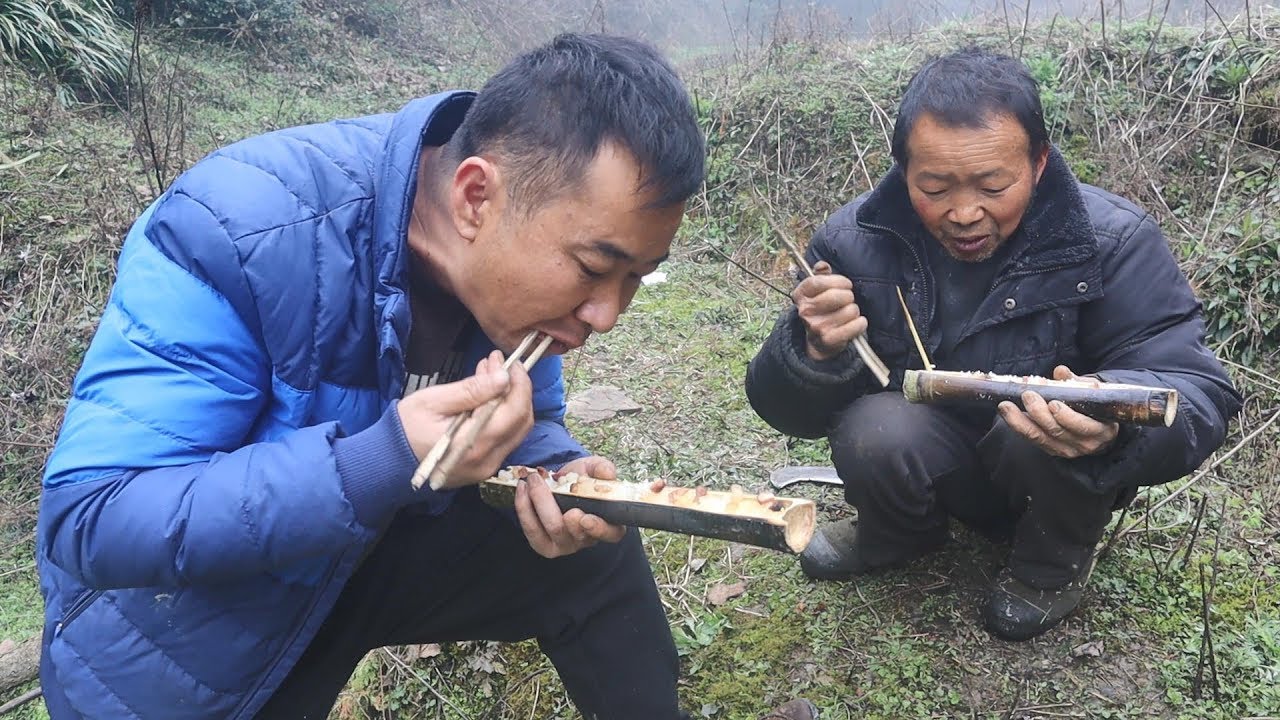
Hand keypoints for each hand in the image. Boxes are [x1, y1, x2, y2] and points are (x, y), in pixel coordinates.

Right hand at [397, 350, 533, 488]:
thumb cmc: (406, 428)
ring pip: (517, 430)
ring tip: (491, 376)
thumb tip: (504, 377)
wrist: (388, 462)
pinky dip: (503, 415)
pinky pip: (505, 438)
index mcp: (474, 443)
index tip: (509, 361)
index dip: (519, 383)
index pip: (515, 411)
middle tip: (499, 365)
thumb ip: (471, 390)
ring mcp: (488, 467)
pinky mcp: (484, 467)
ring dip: (511, 401)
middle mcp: (488, 460)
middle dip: (517, 389)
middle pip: (522, 421)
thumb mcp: (433, 402)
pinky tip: (487, 397)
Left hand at [515, 456, 626, 557]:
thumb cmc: (582, 479)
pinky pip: (532, 530)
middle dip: (554, 507)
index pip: (610, 534)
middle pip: (573, 532)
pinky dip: (524, 508)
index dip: (598, 528)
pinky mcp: (543, 545)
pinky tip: (522, 489)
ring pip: (551, 529)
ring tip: (531, 480)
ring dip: (537, 500)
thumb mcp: (593, 469)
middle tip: (540, 482)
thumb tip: (606, 472)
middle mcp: (588, 539)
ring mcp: (565, 546)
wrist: (560, 483)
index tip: (585, 517)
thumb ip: (602, 468)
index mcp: (608, 524)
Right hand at [794, 261, 867, 361]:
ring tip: (847, 314)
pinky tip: (855, 323)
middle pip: (837, 296)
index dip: (838, 281)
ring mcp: (816, 327)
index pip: (819, 281)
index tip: (846, 284)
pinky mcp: (829, 340)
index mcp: (800, 295)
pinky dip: (860, 324)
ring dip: (854, 311)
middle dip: (848, 296)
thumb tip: (822, 266)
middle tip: (847, 300)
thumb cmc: (822, 309)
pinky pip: (856, 325)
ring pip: (850, 310)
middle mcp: (805, 311)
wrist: (818, 340)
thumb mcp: (817, 290)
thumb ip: (821, 274)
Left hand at [998, 365, 1120, 458]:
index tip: (1053, 403)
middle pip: (1056, 431)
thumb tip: (1060, 371)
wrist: (1099, 427)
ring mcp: (1065, 450)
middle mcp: (1083, 444)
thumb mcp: (1093, 392)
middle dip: (1039, 413)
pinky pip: (1032, 439)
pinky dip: (1018, 426)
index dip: (1066, 416)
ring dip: (1020, 421)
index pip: (1082, 426)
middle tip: (1027, 394)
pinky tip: (1007, 413)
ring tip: (1005, 405)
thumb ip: (1078, 382)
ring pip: (1039, 437)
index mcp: (1100, 430)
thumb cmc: (1096, 406)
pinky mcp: (1051, 450)